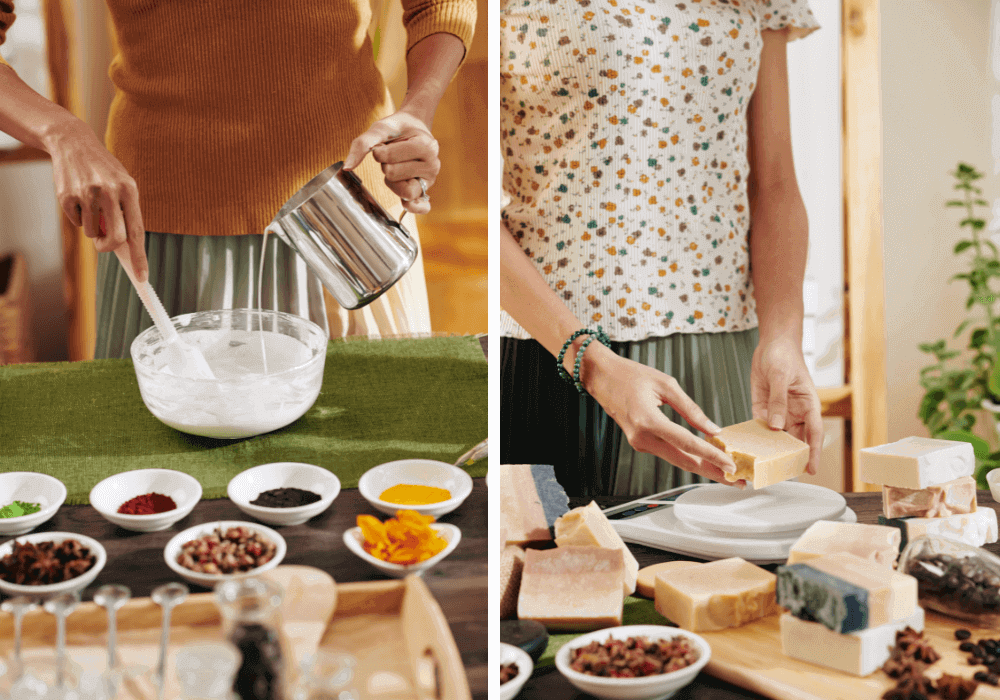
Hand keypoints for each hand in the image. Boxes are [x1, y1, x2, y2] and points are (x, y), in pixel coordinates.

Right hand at [46, 120, 146, 282]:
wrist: (73, 142)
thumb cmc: (104, 169)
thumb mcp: (123, 184)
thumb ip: (126, 212)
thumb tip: (126, 246)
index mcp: (129, 190)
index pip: (137, 232)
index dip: (140, 257)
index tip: (142, 277)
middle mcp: (110, 192)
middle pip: (114, 239)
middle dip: (109, 247)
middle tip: (104, 242)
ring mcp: (87, 194)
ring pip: (92, 233)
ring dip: (92, 227)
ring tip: (92, 205)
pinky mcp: (67, 196)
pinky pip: (76, 223)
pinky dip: (78, 217)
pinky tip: (78, 198)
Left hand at [342, 110, 439, 214]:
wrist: (416, 126)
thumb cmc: (398, 128)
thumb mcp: (380, 128)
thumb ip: (363, 144)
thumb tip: (347, 167)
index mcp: (426, 145)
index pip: (390, 158)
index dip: (380, 153)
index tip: (385, 145)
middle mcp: (433, 164)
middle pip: (394, 174)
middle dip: (387, 165)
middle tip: (394, 157)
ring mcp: (430, 179)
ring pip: (405, 191)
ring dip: (393, 180)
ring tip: (399, 167)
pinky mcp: (425, 190)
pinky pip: (422, 206)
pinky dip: (413, 207)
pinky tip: (405, 203)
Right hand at [580, 342, 741, 484]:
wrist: (601, 378)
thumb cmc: (629, 376)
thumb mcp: (666, 384)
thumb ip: (691, 409)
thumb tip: (713, 428)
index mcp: (648, 420)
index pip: (687, 443)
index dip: (712, 456)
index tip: (730, 465)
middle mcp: (642, 437)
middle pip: (684, 461)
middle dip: (712, 472)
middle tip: (736, 480)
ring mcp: (640, 443)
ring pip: (677, 460)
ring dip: (702, 467)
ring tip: (725, 472)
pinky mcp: (640, 443)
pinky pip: (669, 453)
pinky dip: (688, 456)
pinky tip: (704, 457)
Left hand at [750, 336, 823, 473]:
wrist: (771, 344)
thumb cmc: (784, 356)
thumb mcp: (780, 376)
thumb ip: (778, 401)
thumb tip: (777, 426)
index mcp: (808, 405)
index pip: (814, 433)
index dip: (813, 452)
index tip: (811, 469)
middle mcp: (795, 413)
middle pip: (795, 440)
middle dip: (789, 457)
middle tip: (780, 474)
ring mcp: (779, 412)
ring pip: (777, 437)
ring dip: (770, 450)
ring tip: (762, 466)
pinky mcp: (763, 409)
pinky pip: (760, 427)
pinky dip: (755, 438)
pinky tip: (748, 449)